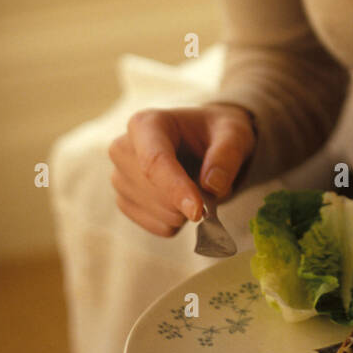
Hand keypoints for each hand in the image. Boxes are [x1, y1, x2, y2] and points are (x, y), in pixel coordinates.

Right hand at [108, 102, 257, 236]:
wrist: (202, 141)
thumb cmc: (215, 132)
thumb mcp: (233, 132)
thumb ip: (227, 154)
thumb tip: (213, 186)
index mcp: (146, 124)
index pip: (154, 161)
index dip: (175, 189)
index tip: (197, 211)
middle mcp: (124, 149)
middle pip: (156, 192)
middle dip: (191, 198)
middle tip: (213, 182)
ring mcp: (119, 178)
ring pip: (160, 214)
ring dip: (188, 209)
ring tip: (195, 184)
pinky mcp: (125, 202)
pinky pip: (159, 227)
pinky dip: (180, 221)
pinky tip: (183, 198)